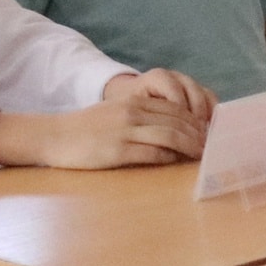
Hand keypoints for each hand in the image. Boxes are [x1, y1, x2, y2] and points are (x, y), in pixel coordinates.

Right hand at [0, 75, 210, 169]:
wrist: (52, 136)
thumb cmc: (84, 129)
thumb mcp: (114, 115)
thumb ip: (140, 119)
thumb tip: (168, 133)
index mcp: (133, 103)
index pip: (174, 109)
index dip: (195, 121)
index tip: (209, 131)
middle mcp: (132, 113)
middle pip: (177, 122)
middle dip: (199, 134)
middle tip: (214, 145)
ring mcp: (125, 132)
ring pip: (169, 136)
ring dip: (190, 146)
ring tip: (203, 155)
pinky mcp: (117, 151)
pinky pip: (151, 153)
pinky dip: (169, 158)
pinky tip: (178, 162)